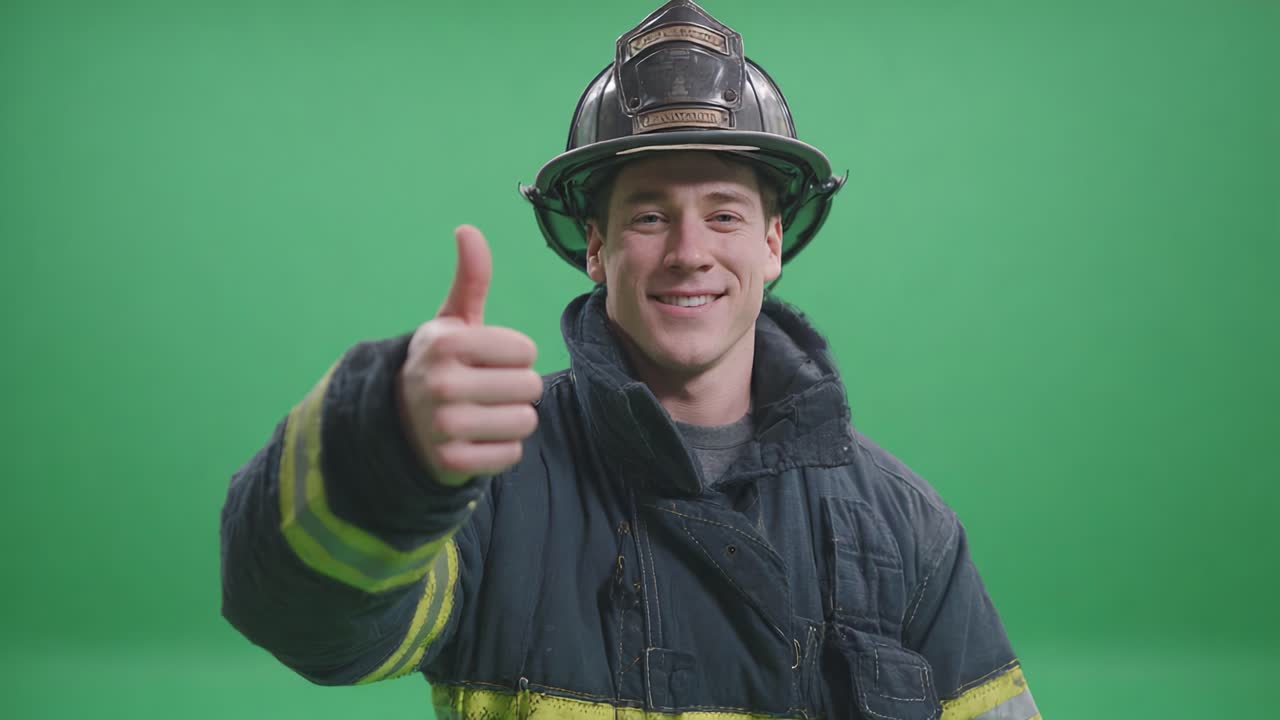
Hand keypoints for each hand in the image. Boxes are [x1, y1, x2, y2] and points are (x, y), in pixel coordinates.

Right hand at [398, 225, 541, 485]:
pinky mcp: (451, 463)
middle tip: (489, 389)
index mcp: (445, 343)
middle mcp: (440, 384)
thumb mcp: (452, 321)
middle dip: (517, 388)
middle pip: (530, 387)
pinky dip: (503, 449)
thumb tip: (467, 229)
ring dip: (513, 418)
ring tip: (486, 413)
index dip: (516, 355)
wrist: (401, 422)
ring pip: (525, 421)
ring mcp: (443, 427)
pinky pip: (511, 454)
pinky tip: (479, 439)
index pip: (525, 350)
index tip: (490, 359)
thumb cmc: (442, 364)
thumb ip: (470, 279)